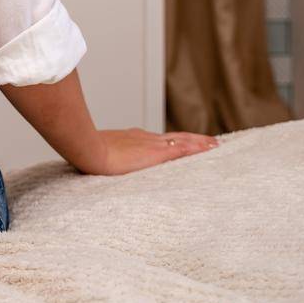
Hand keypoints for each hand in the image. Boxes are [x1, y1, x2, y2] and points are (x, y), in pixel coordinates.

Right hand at [74, 128, 218, 175]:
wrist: (89, 149)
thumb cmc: (88, 153)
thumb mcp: (100, 154)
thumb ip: (106, 157)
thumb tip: (101, 165)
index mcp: (132, 139)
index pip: (157, 140)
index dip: (171, 141)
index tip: (182, 143)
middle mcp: (145, 138)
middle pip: (174, 137)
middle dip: (191, 139)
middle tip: (208, 141)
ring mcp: (152, 143)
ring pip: (183, 140)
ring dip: (199, 142)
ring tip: (215, 144)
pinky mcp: (157, 152)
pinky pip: (184, 148)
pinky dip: (198, 147)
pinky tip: (211, 148)